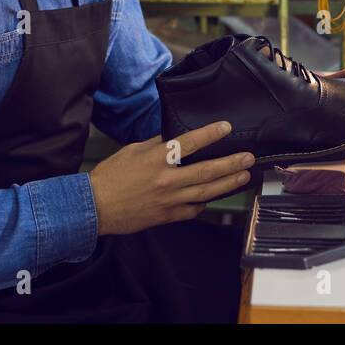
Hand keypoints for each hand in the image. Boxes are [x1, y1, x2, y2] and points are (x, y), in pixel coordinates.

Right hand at [89, 121, 254, 235]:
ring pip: (206, 192)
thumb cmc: (110, 177)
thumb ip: (156, 145)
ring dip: (227, 184)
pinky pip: (193, 210)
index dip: (210, 134)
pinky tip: (214, 197)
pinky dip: (204, 203)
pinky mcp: (167, 216)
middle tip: (248, 158)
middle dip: (230, 164)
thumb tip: (174, 138)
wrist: (95, 207)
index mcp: (156, 159)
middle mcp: (166, 180)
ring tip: (243, 176)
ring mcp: (169, 200)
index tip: (226, 128)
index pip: (189, 143)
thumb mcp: (131, 151)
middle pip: (206, 171)